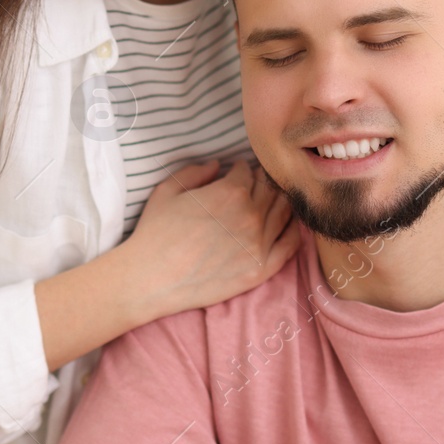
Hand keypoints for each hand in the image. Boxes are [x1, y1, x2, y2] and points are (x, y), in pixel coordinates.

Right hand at [127, 159, 300, 317]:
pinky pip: (291, 244)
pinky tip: (286, 225)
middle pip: (270, 189)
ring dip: (278, 202)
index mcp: (230, 192)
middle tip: (254, 187)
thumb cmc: (154, 233)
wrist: (151, 279)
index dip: (242, 169)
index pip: (248, 171)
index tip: (238, 173)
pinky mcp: (262, 269)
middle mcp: (251, 215)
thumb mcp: (167, 190)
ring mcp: (259, 243)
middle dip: (261, 183)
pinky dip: (293, 229)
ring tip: (269, 202)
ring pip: (284, 211)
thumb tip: (218, 164)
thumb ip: (195, 171)